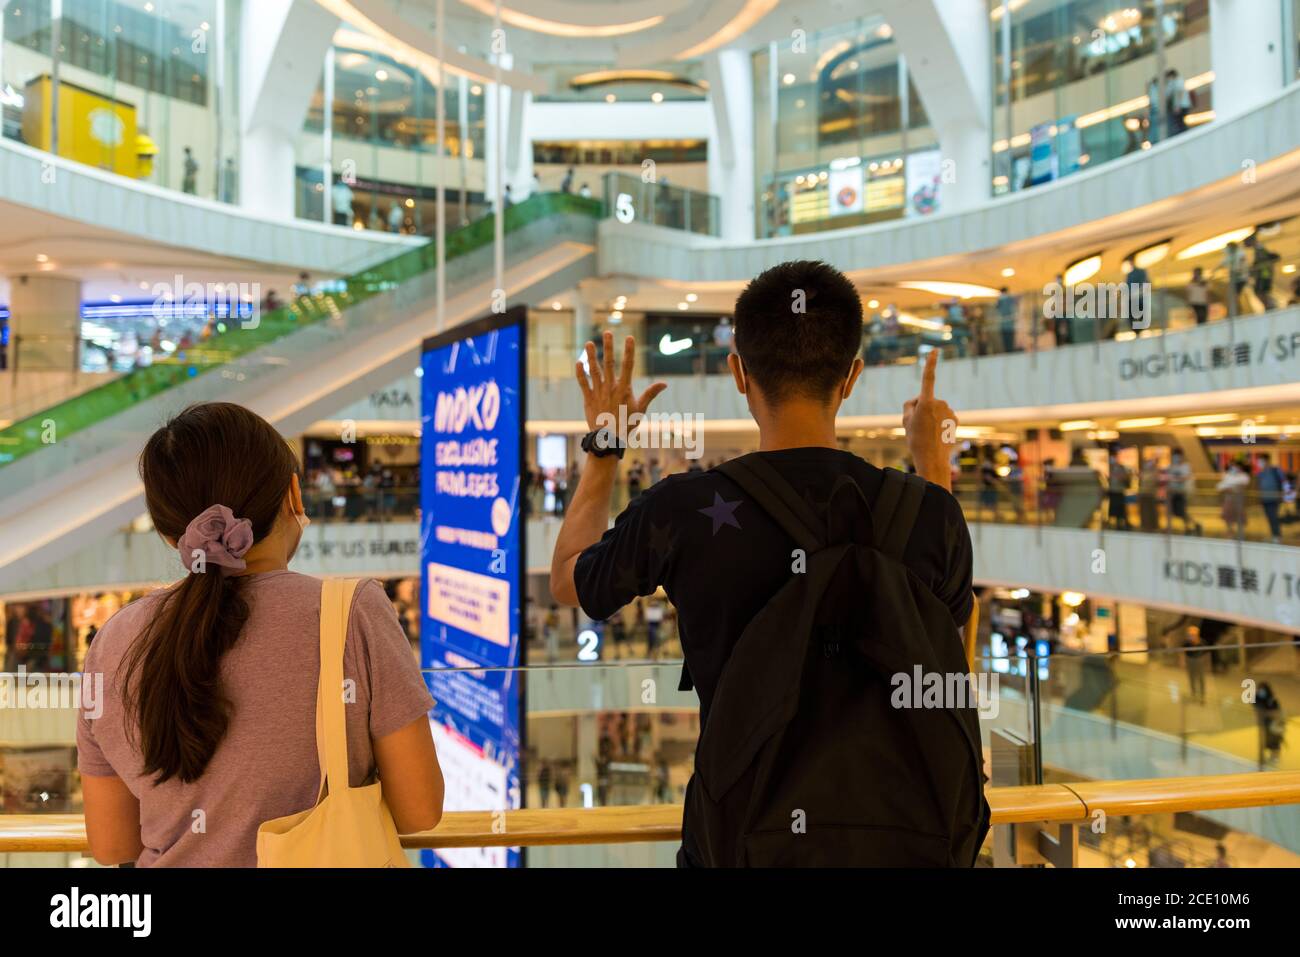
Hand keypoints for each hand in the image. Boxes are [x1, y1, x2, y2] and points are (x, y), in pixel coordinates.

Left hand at [576, 331, 667, 435]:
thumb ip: (651, 394)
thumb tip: (664, 384)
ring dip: (591, 356)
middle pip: (609, 363)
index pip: (628, 365)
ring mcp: (598, 392)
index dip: (629, 350)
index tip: (629, 337)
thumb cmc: (626, 425)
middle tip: (607, 333)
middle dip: (608, 347)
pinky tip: (578, 362)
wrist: (608, 439)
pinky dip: (580, 373)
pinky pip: (583, 384)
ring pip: (594, 370)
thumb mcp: (641, 409)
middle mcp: (611, 387)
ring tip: (589, 343)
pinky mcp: (588, 399)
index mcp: (624, 389)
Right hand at [903, 350, 956, 486]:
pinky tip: (937, 434)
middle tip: (917, 426)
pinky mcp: (956, 419)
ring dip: (930, 417)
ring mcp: (950, 411)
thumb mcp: (905, 421)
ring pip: (936, 409)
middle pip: (927, 400)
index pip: (928, 378)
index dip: (930, 363)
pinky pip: (944, 416)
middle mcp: (940, 403)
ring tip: (927, 433)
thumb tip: (919, 399)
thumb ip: (910, 405)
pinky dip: (939, 422)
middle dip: (921, 408)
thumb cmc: (916, 439)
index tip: (935, 351)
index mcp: (926, 402)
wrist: (933, 459)